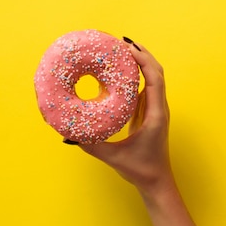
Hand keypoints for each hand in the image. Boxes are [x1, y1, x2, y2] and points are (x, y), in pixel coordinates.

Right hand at [77, 38, 173, 197]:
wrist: (157, 182)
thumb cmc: (141, 171)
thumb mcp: (114, 158)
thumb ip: (91, 146)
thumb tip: (67, 136)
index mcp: (156, 115)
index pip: (154, 79)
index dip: (143, 60)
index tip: (128, 47)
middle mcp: (159, 109)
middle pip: (156, 72)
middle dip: (141, 54)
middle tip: (120, 42)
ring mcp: (155, 110)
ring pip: (153, 78)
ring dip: (140, 62)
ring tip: (120, 50)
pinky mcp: (149, 114)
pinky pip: (145, 88)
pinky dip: (136, 75)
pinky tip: (121, 71)